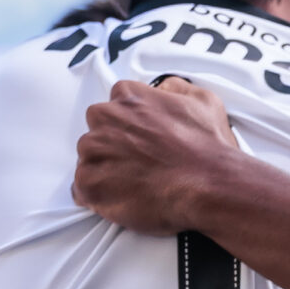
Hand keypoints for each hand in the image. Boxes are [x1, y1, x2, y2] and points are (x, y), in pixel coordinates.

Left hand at [74, 76, 241, 233]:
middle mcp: (106, 118)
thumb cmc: (207, 149)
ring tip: (134, 184)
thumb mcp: (204, 101)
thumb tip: (163, 89)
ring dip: (105, 171)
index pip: (116, 105)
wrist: (208, 186)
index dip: (129, 126)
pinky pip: (81, 189)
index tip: (141, 140)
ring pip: (88, 159)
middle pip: (97, 131)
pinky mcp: (90, 182)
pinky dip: (97, 196)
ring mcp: (94, 150)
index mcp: (129, 97)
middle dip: (113, 146)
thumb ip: (175, 88)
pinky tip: (122, 199)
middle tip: (139, 164)